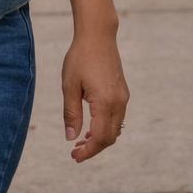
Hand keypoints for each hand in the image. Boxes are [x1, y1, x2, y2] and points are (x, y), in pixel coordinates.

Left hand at [61, 28, 128, 162]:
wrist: (98, 36)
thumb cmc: (80, 58)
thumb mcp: (69, 86)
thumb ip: (71, 113)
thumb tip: (71, 138)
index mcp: (105, 103)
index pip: (100, 138)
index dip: (88, 151)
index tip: (74, 156)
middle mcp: (119, 103)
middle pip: (110, 137)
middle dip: (94, 148)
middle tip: (75, 152)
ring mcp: (123, 97)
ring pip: (115, 129)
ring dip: (100, 139)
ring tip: (81, 141)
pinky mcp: (123, 92)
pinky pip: (117, 118)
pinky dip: (105, 127)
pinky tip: (91, 125)